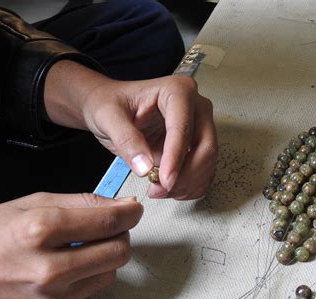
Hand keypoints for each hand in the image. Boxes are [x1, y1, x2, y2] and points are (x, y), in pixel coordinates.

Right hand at [0, 192, 141, 298]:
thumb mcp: (33, 203)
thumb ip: (83, 202)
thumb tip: (122, 204)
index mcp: (41, 230)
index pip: (108, 221)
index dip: (131, 212)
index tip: (134, 208)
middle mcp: (48, 268)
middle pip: (119, 251)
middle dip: (122, 234)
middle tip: (108, 226)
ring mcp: (51, 297)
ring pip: (111, 273)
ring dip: (107, 256)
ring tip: (84, 247)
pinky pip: (92, 292)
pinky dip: (89, 275)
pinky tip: (69, 267)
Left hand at [45, 61, 217, 199]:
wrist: (111, 108)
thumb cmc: (110, 104)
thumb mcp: (108, 117)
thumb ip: (126, 140)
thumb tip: (144, 168)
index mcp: (177, 90)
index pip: (183, 128)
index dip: (175, 158)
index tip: (164, 181)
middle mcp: (195, 106)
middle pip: (205, 146)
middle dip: (184, 175)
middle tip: (158, 190)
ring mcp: (199, 126)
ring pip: (207, 162)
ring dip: (186, 184)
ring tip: (157, 190)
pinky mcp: (197, 145)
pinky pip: (204, 171)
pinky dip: (189, 186)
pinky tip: (169, 189)